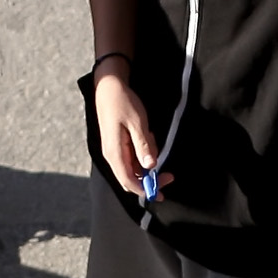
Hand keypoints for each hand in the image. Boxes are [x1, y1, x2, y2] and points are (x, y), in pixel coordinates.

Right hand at [93, 68, 156, 197]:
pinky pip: (132, 157)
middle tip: (168, 175)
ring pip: (133, 168)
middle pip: (131, 178)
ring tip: (152, 137)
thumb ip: (144, 145)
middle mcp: (112, 155)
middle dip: (150, 180)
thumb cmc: (122, 102)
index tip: (161, 192)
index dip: (145, 190)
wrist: (108, 86)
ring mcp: (114, 150)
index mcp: (114, 153)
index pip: (128, 181)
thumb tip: (150, 166)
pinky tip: (148, 136)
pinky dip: (144, 152)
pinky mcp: (117, 144)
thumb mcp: (137, 123)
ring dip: (147, 162)